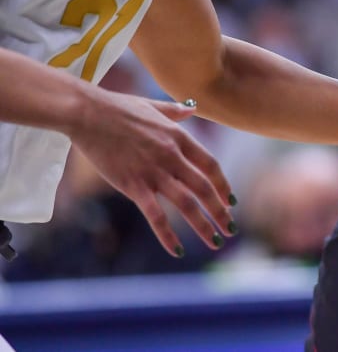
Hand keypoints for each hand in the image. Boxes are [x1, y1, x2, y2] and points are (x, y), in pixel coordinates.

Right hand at [68, 91, 235, 256]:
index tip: (231, 200)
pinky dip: (168, 235)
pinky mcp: (133, 185)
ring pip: (187, 204)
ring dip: (203, 225)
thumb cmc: (118, 107)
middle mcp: (172, 157)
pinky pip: (155, 215)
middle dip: (220, 211)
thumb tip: (191, 108)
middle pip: (204, 188)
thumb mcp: (153, 105)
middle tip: (231, 228)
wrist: (87, 113)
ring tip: (215, 242)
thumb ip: (175, 111)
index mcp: (179, 137)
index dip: (223, 185)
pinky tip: (177, 250)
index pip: (210, 166)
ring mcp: (154, 172)